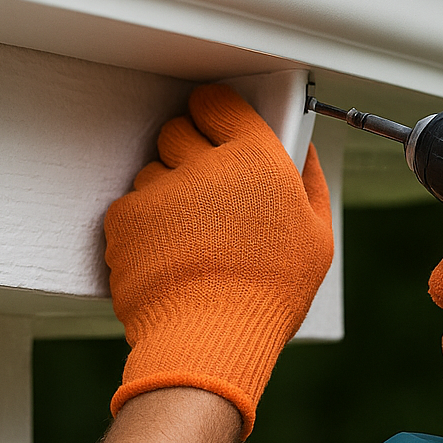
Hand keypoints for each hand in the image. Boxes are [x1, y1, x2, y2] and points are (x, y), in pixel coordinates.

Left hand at [105, 83, 332, 436]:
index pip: (219, 102)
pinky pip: (130, 206)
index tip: (213, 123)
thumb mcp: (316, 238)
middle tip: (203, 187)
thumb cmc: (268, 294)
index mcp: (257, 159)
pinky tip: (168, 255)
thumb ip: (309, 182)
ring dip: (165, 192)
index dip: (214, 112)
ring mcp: (160, 189)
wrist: (210, 340)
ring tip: (189, 236)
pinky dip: (143, 226)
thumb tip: (302, 150)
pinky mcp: (125, 217)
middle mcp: (204, 163)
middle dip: (186, 150)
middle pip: (177, 129)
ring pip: (152, 170)